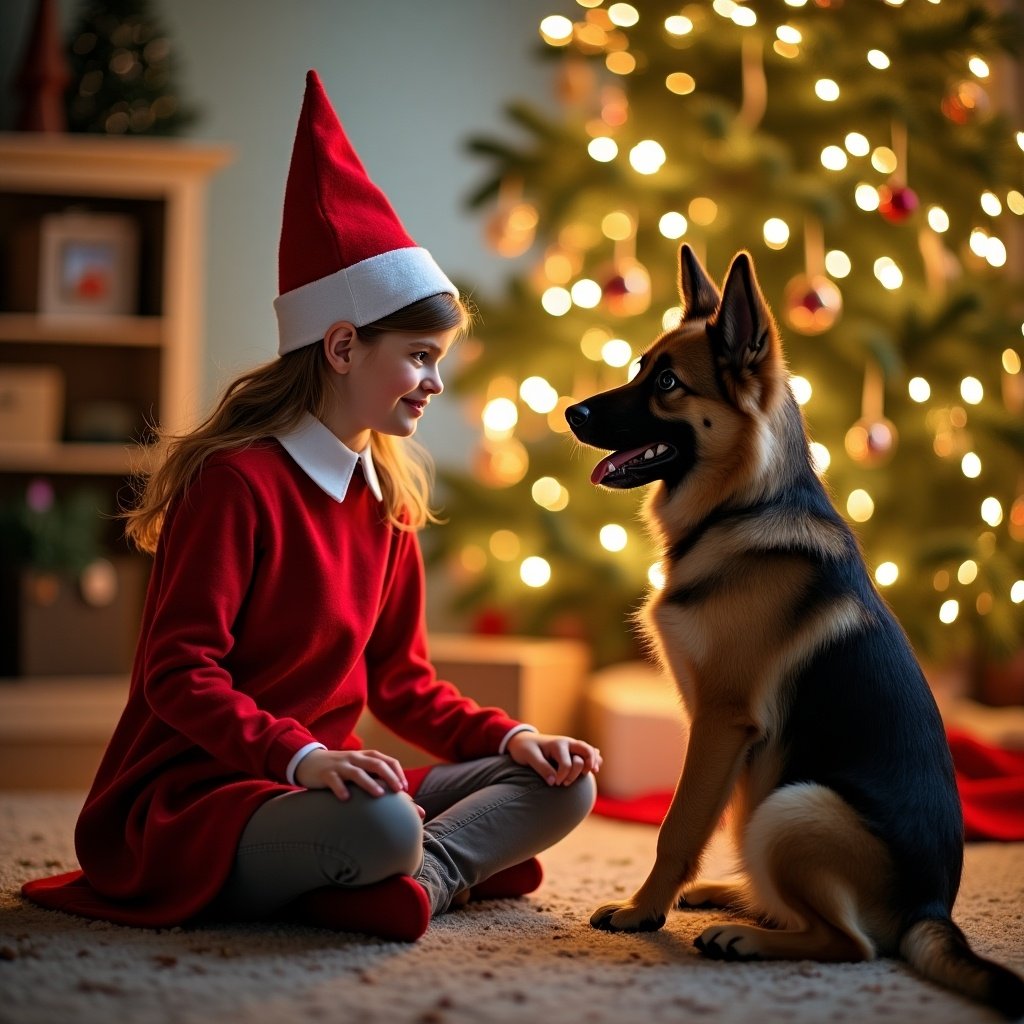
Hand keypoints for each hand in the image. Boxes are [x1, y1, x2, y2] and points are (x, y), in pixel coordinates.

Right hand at [294, 747, 410, 802]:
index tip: (405, 788)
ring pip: (357, 772)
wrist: (310, 761)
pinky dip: (341, 789)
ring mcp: (341, 765)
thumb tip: (396, 793)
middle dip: (389, 777)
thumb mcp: (358, 767)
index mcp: (366, 756)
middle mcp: (355, 758)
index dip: (398, 773)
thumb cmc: (341, 769)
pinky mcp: (326, 773)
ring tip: (379, 794)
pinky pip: (334, 781)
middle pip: (376, 764)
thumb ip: (373, 776)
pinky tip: (346, 799)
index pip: (387, 760)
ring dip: (369, 783)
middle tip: (399, 791)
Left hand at [506, 731, 601, 785]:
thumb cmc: (525, 748)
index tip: (553, 783)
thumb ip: (542, 768)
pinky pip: (589, 752)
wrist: (523, 740)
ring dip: (591, 762)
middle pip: (585, 752)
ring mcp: (572, 747)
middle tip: (566, 783)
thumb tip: (554, 782)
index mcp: (558, 744)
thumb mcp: (529, 757)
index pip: (567, 764)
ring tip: (589, 773)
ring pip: (589, 751)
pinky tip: (594, 768)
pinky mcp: (572, 751)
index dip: (562, 777)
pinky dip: (594, 759)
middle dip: (579, 770)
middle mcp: (568, 743)